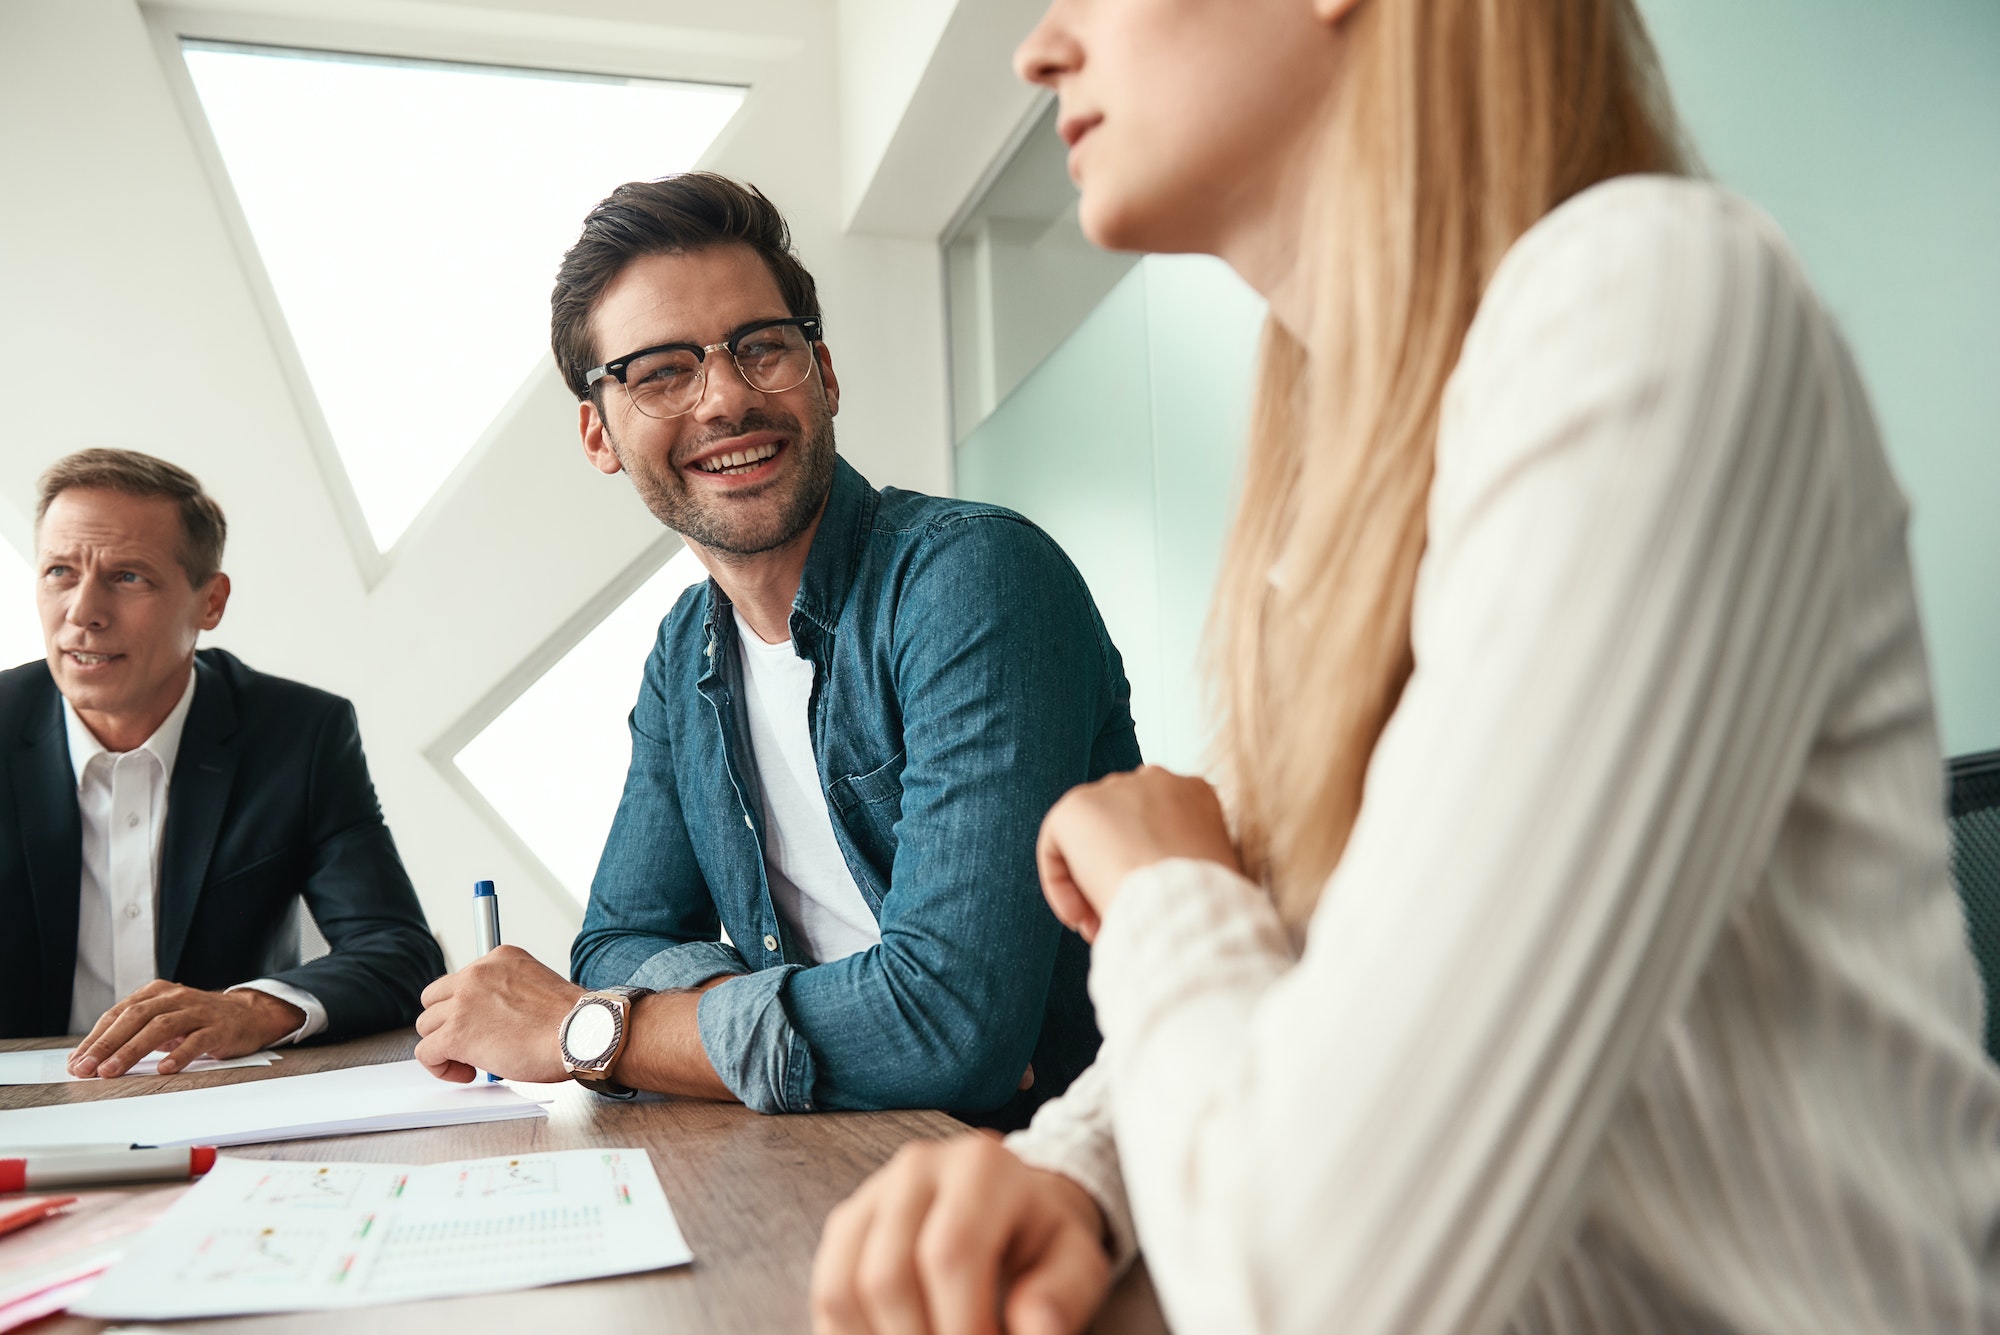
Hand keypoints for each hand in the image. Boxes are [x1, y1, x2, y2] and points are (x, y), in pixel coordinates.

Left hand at [69, 982, 303, 1077]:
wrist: (248, 1015)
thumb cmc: (197, 1021)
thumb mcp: (163, 1019)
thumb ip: (132, 1033)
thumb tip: (90, 1059)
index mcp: (157, 992)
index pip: (118, 1013)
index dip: (95, 1038)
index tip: (77, 1062)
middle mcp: (176, 997)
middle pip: (136, 1017)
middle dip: (107, 1044)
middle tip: (87, 1068)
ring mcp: (199, 1011)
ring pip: (161, 1027)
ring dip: (132, 1050)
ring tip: (112, 1071)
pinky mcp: (219, 1028)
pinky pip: (197, 1040)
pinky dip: (179, 1054)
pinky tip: (164, 1068)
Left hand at [414, 945, 584, 1083]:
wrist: (579, 1034)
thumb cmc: (570, 1022)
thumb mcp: (537, 987)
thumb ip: (509, 994)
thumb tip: (495, 1019)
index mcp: (500, 959)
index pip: (463, 979)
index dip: (468, 1006)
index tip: (481, 1022)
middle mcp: (477, 974)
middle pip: (435, 998)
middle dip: (448, 1022)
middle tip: (471, 1041)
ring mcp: (463, 1003)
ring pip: (427, 1025)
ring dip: (444, 1044)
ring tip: (470, 1060)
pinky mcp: (455, 1034)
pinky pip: (426, 1052)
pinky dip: (440, 1067)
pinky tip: (465, 1072)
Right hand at [811, 1134, 1111, 1334]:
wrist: (1015, 1205)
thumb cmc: (1043, 1240)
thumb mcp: (1075, 1261)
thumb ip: (1060, 1296)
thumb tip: (1034, 1332)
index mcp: (981, 1167)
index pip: (950, 1255)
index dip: (962, 1327)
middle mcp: (917, 1169)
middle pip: (886, 1277)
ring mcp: (873, 1194)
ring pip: (841, 1288)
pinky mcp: (845, 1226)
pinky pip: (826, 1293)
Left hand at [1038, 765, 1240, 941]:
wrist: (1186, 899)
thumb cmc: (1207, 902)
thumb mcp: (1212, 874)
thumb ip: (1185, 863)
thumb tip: (1158, 885)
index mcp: (1195, 794)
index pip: (1160, 827)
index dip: (1149, 869)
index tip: (1151, 904)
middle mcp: (1156, 780)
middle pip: (1122, 829)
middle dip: (1118, 874)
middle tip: (1123, 916)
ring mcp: (1114, 789)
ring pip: (1089, 839)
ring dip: (1090, 885)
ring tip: (1101, 925)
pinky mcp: (1076, 808)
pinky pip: (1056, 848)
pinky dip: (1061, 886)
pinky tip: (1080, 917)